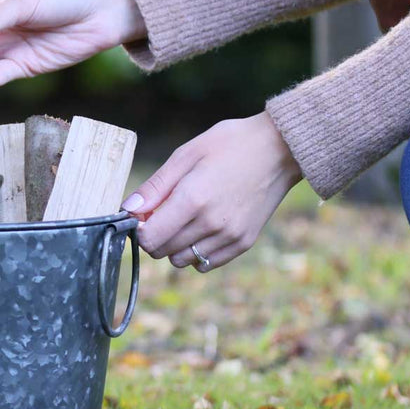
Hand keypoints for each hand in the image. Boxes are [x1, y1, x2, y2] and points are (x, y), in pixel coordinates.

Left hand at [121, 112, 301, 270]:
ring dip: (174, 246)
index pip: (149, 239)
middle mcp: (211, 224)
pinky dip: (196, 252)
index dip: (140, 229)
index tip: (144, 215)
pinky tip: (201, 229)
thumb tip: (129, 209)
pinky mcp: (243, 243)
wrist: (281, 150)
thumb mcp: (186, 155)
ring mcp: (229, 236)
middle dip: (154, 236)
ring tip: (185, 219)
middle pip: (162, 252)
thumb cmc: (230, 144)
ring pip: (181, 261)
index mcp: (193, 199)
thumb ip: (156, 186)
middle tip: (164, 213)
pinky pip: (205, 263)